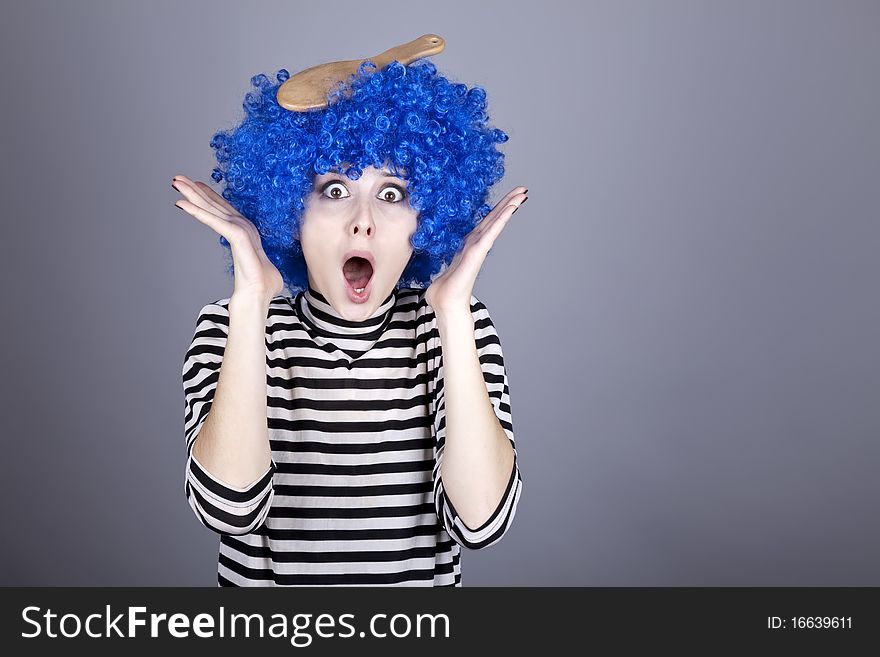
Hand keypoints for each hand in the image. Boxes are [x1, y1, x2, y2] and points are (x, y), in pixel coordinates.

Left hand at [172, 174, 283, 302]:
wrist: (258, 295)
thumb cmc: (260, 284)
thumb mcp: (251, 266)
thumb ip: (247, 262)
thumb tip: (248, 274)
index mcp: (246, 232)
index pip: (224, 209)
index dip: (209, 196)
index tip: (195, 185)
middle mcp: (243, 226)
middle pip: (215, 204)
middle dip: (195, 190)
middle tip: (178, 178)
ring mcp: (241, 229)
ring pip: (212, 208)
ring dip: (192, 194)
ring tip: (176, 182)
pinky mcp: (237, 235)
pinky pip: (213, 220)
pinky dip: (197, 211)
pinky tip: (181, 204)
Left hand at [425, 186, 526, 314]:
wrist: (445, 305)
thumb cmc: (443, 293)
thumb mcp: (444, 272)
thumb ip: (448, 265)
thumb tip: (445, 270)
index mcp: (468, 247)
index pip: (485, 224)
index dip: (497, 210)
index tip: (509, 198)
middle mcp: (475, 246)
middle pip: (494, 219)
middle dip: (508, 203)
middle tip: (523, 190)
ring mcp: (477, 249)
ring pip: (495, 223)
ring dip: (508, 207)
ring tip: (522, 195)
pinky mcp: (476, 254)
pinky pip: (489, 233)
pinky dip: (500, 221)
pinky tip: (509, 209)